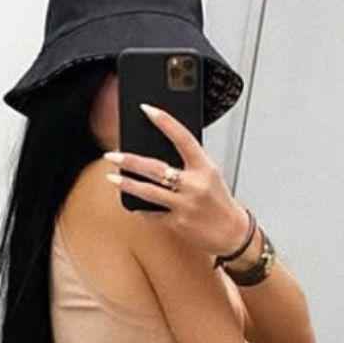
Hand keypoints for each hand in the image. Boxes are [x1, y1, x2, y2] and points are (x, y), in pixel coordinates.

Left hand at [103, 103, 249, 260]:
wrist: (232, 233)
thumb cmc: (219, 201)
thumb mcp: (210, 175)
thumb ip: (190, 163)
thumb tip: (160, 151)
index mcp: (205, 168)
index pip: (183, 138)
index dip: (165, 122)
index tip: (147, 109)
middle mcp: (195, 185)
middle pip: (156, 168)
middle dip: (130, 161)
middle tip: (112, 155)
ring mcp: (185, 205)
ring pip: (148, 192)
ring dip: (127, 184)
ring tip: (112, 177)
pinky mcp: (178, 223)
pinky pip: (152, 214)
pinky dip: (141, 208)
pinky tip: (132, 202)